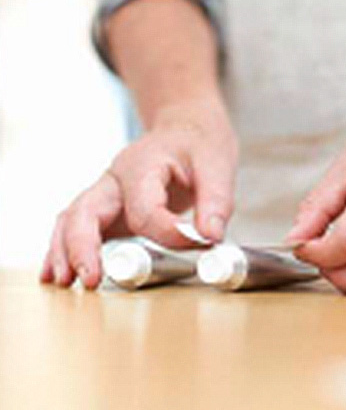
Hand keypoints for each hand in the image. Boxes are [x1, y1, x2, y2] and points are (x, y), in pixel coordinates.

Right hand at [41, 96, 237, 288]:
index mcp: (143, 165)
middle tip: (88, 279)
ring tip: (63, 281)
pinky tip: (62, 273)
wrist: (187, 128)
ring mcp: (109, 194)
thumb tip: (210, 237)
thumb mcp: (217, 165)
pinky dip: (68, 249)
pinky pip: (80, 227)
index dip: (167, 233)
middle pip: (86, 211)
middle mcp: (116, 179)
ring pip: (73, 220)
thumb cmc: (199, 143)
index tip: (196, 244)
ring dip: (65, 251)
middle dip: (83, 247)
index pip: (144, 209)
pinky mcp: (110, 209)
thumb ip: (216, 202)